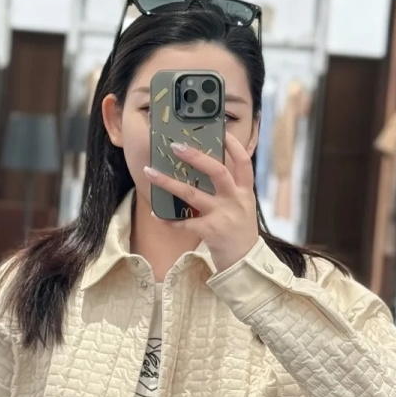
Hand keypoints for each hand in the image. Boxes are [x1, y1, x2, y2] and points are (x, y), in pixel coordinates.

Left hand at [142, 132, 259, 272]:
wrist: (245, 263)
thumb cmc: (239, 233)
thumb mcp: (242, 207)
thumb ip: (230, 190)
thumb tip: (206, 170)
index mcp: (245, 192)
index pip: (243, 162)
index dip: (234, 146)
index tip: (221, 133)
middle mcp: (236, 200)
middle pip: (217, 171)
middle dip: (196, 156)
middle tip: (175, 146)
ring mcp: (223, 215)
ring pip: (192, 194)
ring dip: (168, 182)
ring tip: (150, 173)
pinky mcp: (211, 231)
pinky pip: (185, 222)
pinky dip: (168, 219)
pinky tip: (156, 214)